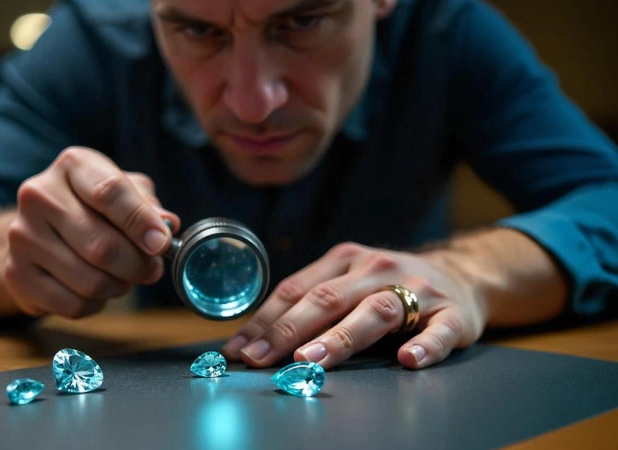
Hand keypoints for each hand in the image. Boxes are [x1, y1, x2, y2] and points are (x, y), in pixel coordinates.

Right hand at [4, 147, 179, 317]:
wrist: (40, 231)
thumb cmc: (94, 208)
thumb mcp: (126, 192)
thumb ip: (148, 206)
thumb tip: (166, 225)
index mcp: (73, 165)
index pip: (110, 192)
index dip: (141, 222)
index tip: (161, 244)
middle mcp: (39, 194)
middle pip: (102, 246)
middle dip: (137, 266)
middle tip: (150, 270)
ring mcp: (22, 235)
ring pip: (90, 281)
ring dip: (118, 287)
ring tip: (121, 278)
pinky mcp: (15, 273)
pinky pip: (72, 304)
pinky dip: (94, 304)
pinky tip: (94, 290)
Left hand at [222, 243, 486, 368]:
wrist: (460, 274)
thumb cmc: (389, 285)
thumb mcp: (348, 282)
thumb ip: (310, 305)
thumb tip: (256, 342)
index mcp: (344, 260)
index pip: (296, 288)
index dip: (266, 319)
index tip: (241, 348)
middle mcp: (376, 268)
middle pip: (328, 299)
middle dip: (290, 330)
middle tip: (263, 357)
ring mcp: (416, 289)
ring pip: (375, 311)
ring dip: (341, 337)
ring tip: (312, 360)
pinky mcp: (452, 313)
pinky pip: (438, 330)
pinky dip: (425, 345)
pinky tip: (409, 360)